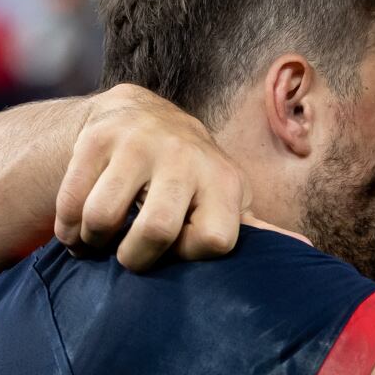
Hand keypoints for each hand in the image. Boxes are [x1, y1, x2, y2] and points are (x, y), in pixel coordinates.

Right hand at [53, 83, 250, 271]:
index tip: (178, 251)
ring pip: (104, 217)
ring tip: (99, 242)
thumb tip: (306, 251)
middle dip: (135, 258)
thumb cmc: (191, 177)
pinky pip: (72, 201)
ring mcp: (139, 143)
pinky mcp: (98, 137)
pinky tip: (75, 230)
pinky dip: (67, 227)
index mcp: (224, 180)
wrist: (142, 116)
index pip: (214, 241)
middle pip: (156, 231)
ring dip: (94, 242)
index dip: (189, 256)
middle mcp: (186, 157)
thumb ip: (258, 229)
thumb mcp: (227, 198)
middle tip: (128, 257)